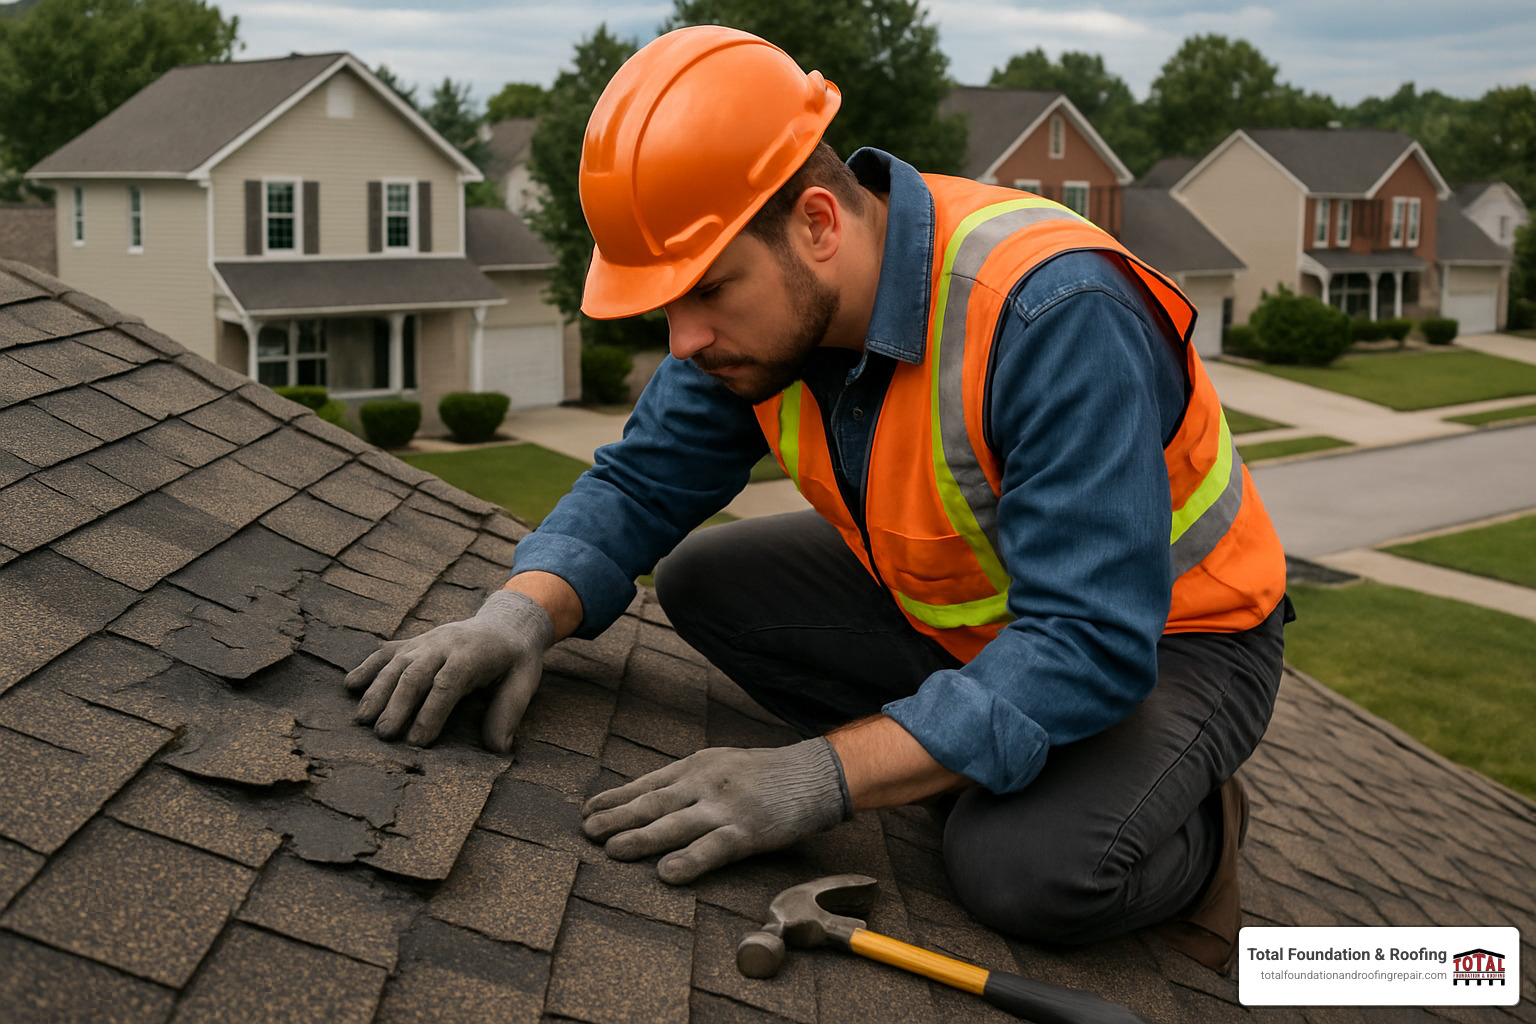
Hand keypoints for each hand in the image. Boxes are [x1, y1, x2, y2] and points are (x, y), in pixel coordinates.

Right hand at [345, 589, 553, 750]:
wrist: (506, 621)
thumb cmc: (516, 658)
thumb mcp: (525, 681)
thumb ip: (509, 712)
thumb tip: (499, 749)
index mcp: (473, 653)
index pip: (448, 682)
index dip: (432, 711)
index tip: (418, 741)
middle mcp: (445, 643)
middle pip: (416, 672)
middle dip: (398, 704)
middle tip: (384, 735)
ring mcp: (426, 640)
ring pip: (397, 663)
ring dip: (377, 690)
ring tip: (363, 719)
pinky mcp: (414, 642)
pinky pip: (387, 652)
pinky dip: (368, 667)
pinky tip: (350, 685)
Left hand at [580, 738, 849, 883]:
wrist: (815, 774)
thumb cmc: (767, 774)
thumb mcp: (721, 764)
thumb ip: (689, 781)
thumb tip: (652, 798)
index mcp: (695, 767)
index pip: (646, 783)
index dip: (615, 798)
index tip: (588, 810)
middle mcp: (703, 783)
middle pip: (651, 802)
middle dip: (615, 817)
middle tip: (586, 832)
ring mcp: (724, 807)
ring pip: (673, 824)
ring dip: (639, 838)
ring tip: (611, 849)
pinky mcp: (746, 831)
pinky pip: (712, 849)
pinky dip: (687, 861)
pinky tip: (666, 873)